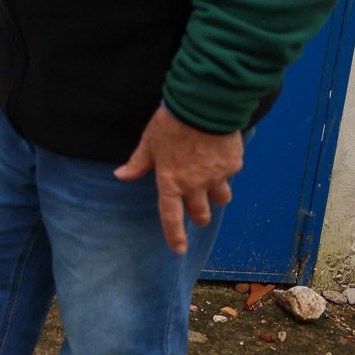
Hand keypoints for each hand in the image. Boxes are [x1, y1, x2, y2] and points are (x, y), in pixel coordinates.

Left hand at [114, 105, 242, 253]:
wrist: (204, 105)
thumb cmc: (172, 123)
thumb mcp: (149, 142)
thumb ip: (138, 163)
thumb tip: (120, 176)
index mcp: (170, 181)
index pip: (171, 216)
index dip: (175, 235)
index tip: (179, 249)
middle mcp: (195, 185)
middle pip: (201, 214)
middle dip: (199, 217)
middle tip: (197, 214)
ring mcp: (217, 177)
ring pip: (221, 199)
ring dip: (216, 197)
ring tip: (210, 185)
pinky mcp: (233, 165)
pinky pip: (230, 175)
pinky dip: (224, 171)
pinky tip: (218, 157)